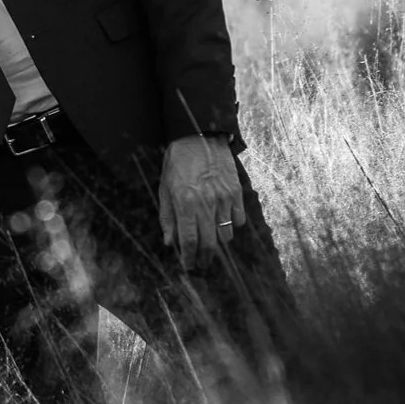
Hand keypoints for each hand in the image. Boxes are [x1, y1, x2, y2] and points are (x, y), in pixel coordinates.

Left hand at [158, 134, 242, 271]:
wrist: (199, 137)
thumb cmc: (177, 163)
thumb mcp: (165, 188)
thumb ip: (167, 217)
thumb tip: (170, 242)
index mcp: (185, 203)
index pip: (189, 241)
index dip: (190, 258)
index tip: (189, 266)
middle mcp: (206, 204)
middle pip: (210, 243)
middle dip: (205, 258)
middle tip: (202, 264)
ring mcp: (224, 199)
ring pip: (226, 235)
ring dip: (218, 242)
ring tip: (211, 242)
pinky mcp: (236, 193)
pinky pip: (239, 220)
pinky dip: (232, 226)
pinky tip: (223, 222)